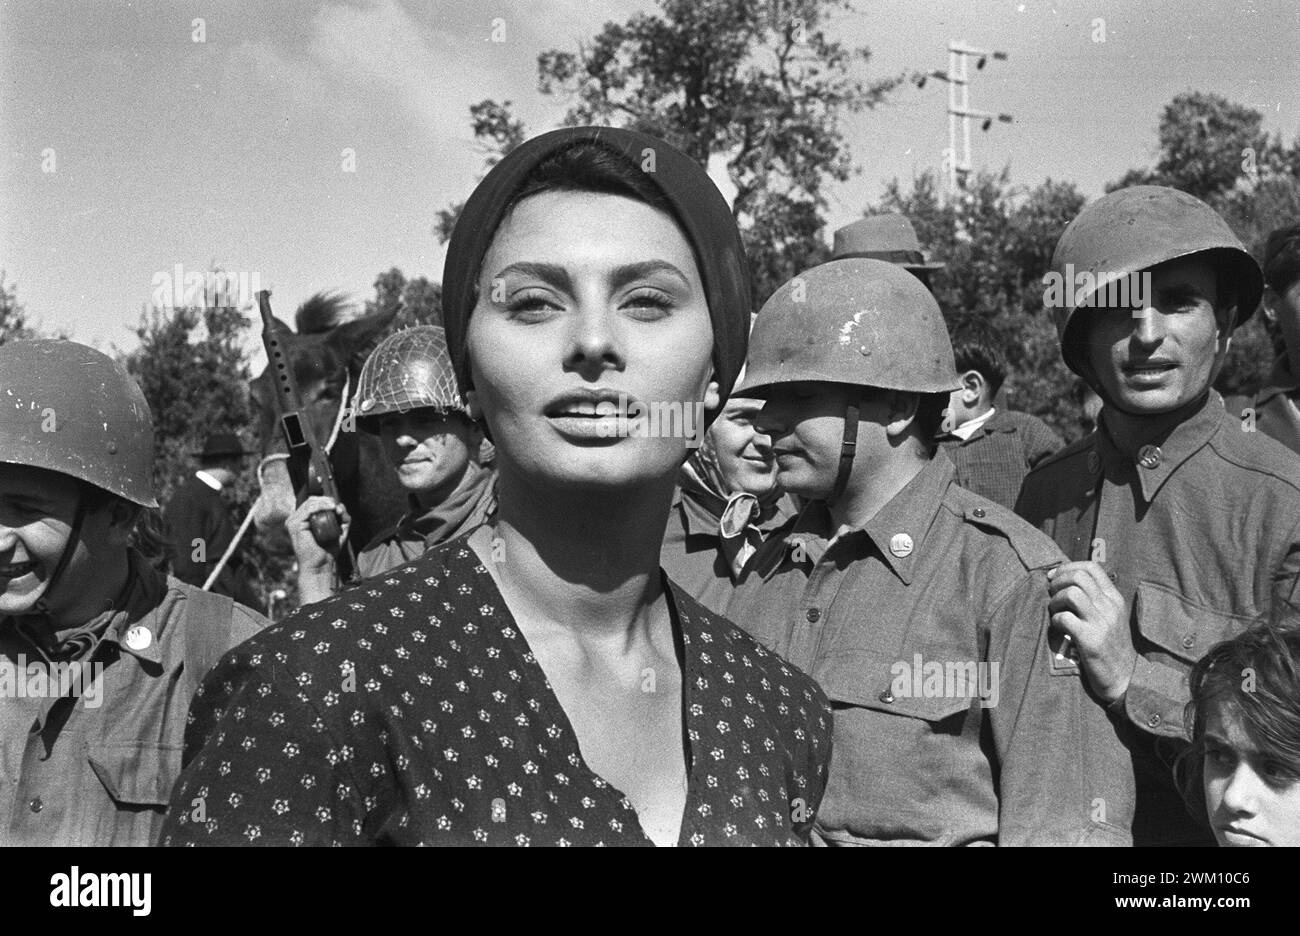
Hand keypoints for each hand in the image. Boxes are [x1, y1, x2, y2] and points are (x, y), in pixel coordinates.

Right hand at [285, 496, 349, 571]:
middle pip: (312, 500)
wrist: (320, 566)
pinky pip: (309, 509)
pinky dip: (322, 506)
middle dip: (328, 501)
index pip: (313, 503)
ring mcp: (293, 521)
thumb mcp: (339, 532)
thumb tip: (341, 506)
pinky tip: (331, 508)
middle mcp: (295, 519)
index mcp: (302, 520)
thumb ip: (342, 519)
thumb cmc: (328, 551)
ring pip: (311, 502)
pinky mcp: (294, 525)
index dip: (327, 502)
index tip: (340, 510)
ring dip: (327, 503)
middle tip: (340, 510)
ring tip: (337, 510)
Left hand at [1046, 561, 1135, 703]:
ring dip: (1055, 601)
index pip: (1091, 567)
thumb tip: (1064, 579)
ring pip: (1071, 594)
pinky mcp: (1092, 640)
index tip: (1054, 577)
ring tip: (1055, 612)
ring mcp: (1102, 623)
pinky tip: (1058, 628)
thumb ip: (1094, 598)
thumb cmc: (1109, 645)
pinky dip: (1055, 620)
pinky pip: (1065, 619)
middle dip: (1057, 581)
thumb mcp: (1109, 617)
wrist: (1124, 678)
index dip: (1067, 567)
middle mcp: (1110, 607)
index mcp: (1114, 598)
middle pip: (1078, 576)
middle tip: (1051, 595)